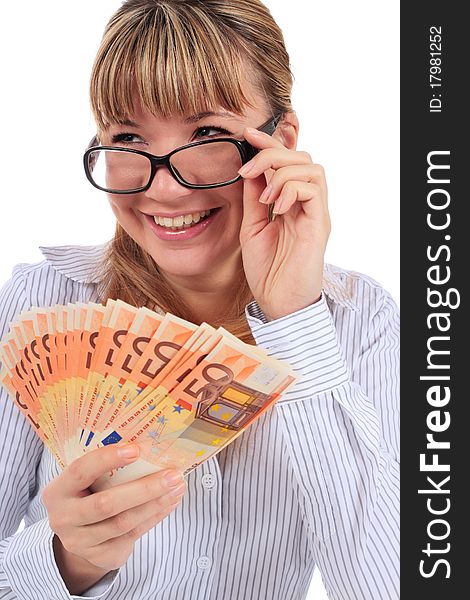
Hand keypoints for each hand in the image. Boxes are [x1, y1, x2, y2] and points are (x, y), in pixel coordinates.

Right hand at [42, 444, 185, 592]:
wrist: (79, 533)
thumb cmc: (87, 493)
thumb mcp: (85, 480)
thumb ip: (105, 467)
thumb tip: (148, 445)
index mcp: (58, 490)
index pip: (80, 471)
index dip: (107, 459)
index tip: (136, 449)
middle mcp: (64, 518)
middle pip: (106, 504)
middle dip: (144, 489)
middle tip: (172, 475)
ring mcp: (80, 541)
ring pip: (123, 523)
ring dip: (155, 504)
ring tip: (177, 487)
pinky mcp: (99, 555)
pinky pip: (132, 535)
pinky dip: (154, 517)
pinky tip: (170, 503)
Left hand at [238, 127, 329, 320]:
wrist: (277, 301)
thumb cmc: (268, 269)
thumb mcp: (252, 225)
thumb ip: (254, 197)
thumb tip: (250, 167)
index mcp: (291, 203)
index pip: (287, 163)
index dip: (270, 143)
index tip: (247, 134)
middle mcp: (307, 204)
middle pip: (302, 158)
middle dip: (272, 155)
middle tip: (249, 171)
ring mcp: (315, 213)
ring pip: (311, 168)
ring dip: (281, 173)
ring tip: (265, 198)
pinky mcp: (319, 224)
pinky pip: (313, 189)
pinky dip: (291, 189)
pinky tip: (276, 207)